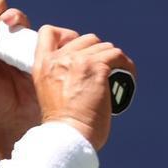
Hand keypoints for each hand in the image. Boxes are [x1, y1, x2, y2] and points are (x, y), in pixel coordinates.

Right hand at [33, 25, 135, 150]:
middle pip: (85, 38)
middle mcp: (58, 59)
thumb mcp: (47, 91)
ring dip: (112, 60)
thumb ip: (57, 73)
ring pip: (104, 46)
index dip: (66, 35)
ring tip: (115, 75)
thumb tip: (82, 64)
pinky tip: (126, 77)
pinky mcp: (96, 68)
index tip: (76, 50)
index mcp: (42, 65)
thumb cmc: (61, 123)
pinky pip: (117, 55)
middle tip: (101, 70)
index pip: (49, 32)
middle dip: (96, 51)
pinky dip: (125, 66)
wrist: (67, 135)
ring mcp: (77, 62)